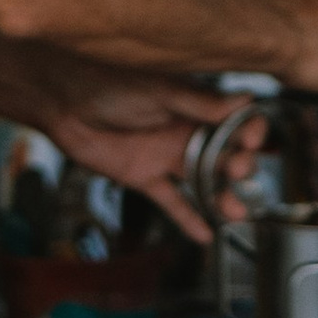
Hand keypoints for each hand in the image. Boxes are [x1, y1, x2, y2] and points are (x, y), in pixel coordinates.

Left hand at [33, 59, 269, 245]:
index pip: (233, 121)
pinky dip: (188, 218)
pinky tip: (206, 235)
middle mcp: (185, 131)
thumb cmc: (111, 82)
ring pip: (203, 181)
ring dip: (221, 197)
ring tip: (236, 213)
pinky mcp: (144, 177)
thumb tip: (247, 100)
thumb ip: (200, 102)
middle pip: (224, 154)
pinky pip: (171, 201)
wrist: (65, 101)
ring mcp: (165, 156)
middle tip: (237, 170)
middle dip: (238, 165)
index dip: (248, 132)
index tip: (253, 141)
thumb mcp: (160, 92)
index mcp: (193, 105)